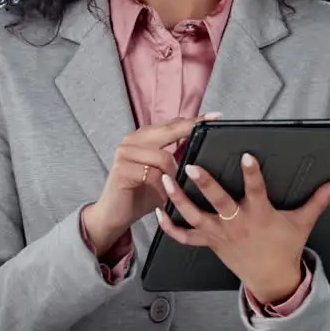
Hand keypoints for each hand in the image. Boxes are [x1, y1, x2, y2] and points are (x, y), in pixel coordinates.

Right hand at [82, 113, 220, 254]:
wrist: (114, 214)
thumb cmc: (141, 193)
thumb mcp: (164, 174)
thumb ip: (177, 157)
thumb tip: (202, 146)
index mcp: (142, 137)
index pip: (171, 124)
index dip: (193, 121)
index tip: (215, 116)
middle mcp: (132, 140)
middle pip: (168, 131)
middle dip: (190, 132)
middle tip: (210, 129)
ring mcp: (125, 153)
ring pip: (163, 157)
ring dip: (174, 174)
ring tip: (177, 187)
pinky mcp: (122, 169)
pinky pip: (152, 175)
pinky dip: (163, 187)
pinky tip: (165, 196)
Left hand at [155, 152, 329, 303]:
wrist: (272, 279)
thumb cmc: (285, 247)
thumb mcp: (303, 222)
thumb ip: (318, 200)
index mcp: (260, 215)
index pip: (256, 190)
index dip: (252, 173)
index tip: (246, 154)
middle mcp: (237, 224)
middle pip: (219, 202)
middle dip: (205, 184)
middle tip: (192, 165)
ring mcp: (220, 234)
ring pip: (195, 217)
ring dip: (178, 199)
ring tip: (165, 179)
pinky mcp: (209, 243)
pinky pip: (185, 238)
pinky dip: (169, 227)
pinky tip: (157, 212)